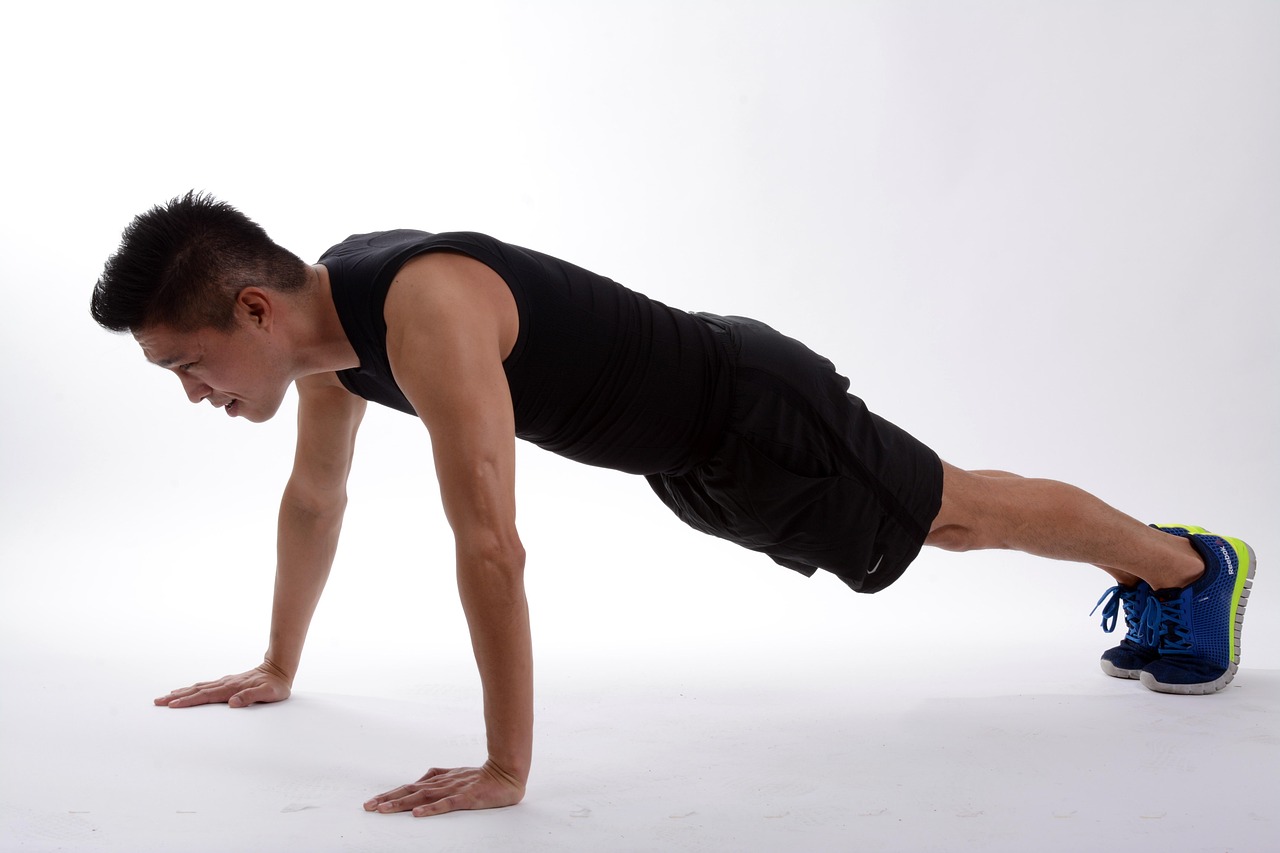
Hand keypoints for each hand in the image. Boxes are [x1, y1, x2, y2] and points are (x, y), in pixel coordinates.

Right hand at [154, 661, 291, 708]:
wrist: (279, 669)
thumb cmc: (275, 685)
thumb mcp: (268, 694)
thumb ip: (251, 697)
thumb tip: (232, 703)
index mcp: (231, 688)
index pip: (205, 696)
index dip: (188, 701)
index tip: (172, 704)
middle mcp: (225, 684)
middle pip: (196, 690)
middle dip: (176, 697)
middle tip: (158, 702)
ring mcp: (225, 682)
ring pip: (198, 687)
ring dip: (181, 692)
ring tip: (165, 696)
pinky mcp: (227, 683)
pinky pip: (205, 686)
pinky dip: (192, 689)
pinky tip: (186, 690)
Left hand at [363, 761, 525, 816]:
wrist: (508, 773)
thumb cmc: (482, 776)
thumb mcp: (456, 774)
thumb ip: (438, 776)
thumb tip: (421, 777)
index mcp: (439, 780)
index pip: (410, 788)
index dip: (391, 794)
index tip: (372, 803)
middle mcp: (442, 784)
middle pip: (411, 792)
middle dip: (388, 800)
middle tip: (368, 807)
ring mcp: (454, 790)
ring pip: (423, 797)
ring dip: (402, 804)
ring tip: (384, 810)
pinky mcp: (467, 798)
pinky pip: (447, 804)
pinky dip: (431, 809)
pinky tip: (418, 814)